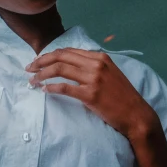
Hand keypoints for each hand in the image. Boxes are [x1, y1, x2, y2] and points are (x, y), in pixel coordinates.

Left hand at [25, 48, 159, 140]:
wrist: (136, 115)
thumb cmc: (122, 96)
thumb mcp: (110, 73)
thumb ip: (93, 66)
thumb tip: (71, 65)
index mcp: (100, 57)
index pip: (68, 51)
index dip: (50, 55)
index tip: (38, 61)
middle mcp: (96, 65)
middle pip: (61, 57)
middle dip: (41, 61)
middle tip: (29, 68)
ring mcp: (94, 79)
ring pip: (60, 70)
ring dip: (42, 74)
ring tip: (32, 80)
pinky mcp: (91, 95)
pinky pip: (65, 88)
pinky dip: (52, 88)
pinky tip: (44, 90)